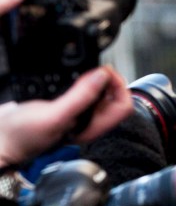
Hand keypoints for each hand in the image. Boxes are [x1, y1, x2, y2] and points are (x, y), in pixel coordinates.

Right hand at [0, 66, 133, 167]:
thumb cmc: (22, 136)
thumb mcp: (55, 115)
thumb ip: (81, 97)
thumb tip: (103, 76)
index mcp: (92, 128)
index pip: (123, 106)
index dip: (119, 86)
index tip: (105, 73)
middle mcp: (87, 121)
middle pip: (114, 97)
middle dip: (109, 79)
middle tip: (97, 68)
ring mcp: (75, 113)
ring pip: (99, 92)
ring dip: (96, 78)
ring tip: (87, 70)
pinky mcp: (62, 106)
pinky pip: (81, 90)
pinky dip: (82, 80)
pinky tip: (73, 75)